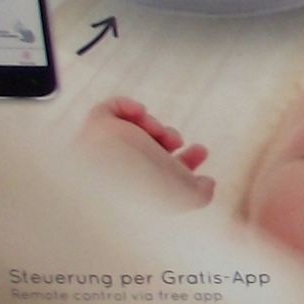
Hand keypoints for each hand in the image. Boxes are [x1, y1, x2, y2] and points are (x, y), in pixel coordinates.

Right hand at [77, 96, 214, 209]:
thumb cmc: (147, 188)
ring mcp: (105, 147)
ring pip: (133, 129)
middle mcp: (121, 167)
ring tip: (159, 132)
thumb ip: (201, 193)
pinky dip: (127, 106)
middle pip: (148, 148)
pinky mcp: (95, 127)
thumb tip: (207, 183)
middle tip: (177, 139)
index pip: (161, 174)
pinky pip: (108, 109)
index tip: (201, 149)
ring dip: (154, 126)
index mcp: (139, 187)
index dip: (185, 161)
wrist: (110, 172)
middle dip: (170, 139)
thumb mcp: (185, 197)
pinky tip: (141, 112)